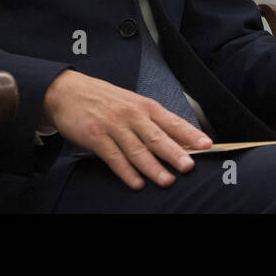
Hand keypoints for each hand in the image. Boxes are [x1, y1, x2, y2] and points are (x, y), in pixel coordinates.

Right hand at [42, 69, 211, 189]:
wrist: (68, 92)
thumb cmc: (104, 99)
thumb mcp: (132, 103)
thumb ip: (152, 121)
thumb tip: (178, 140)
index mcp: (145, 106)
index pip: (172, 121)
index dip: (190, 134)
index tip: (206, 144)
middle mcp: (132, 115)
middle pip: (157, 137)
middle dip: (175, 153)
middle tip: (188, 166)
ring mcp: (114, 127)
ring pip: (137, 150)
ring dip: (153, 168)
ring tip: (166, 180)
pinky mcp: (96, 137)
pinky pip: (114, 158)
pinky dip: (126, 172)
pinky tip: (137, 183)